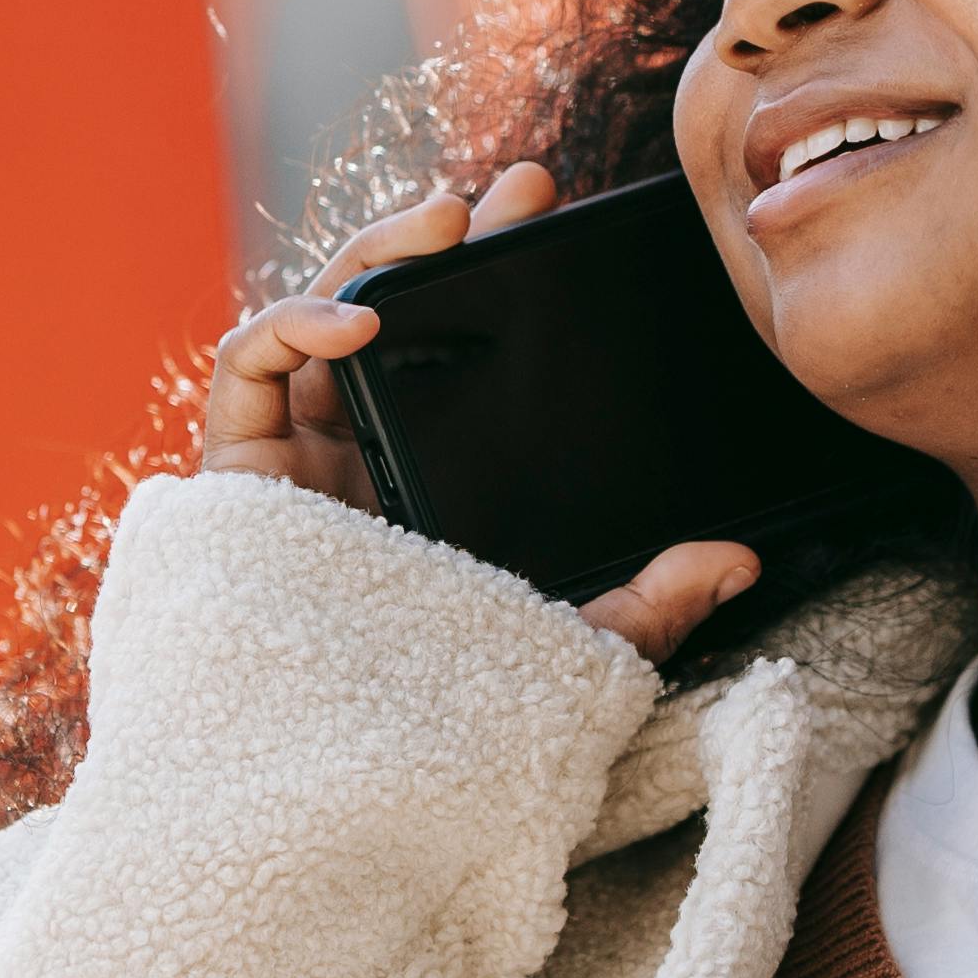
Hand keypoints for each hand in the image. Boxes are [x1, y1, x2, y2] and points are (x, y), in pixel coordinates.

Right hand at [197, 164, 757, 670]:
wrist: (340, 787)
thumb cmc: (442, 722)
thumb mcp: (568, 651)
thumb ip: (648, 608)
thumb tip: (740, 560)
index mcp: (427, 481)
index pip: (460, 355)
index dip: (495, 273)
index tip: (554, 210)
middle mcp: (356, 458)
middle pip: (391, 317)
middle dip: (443, 239)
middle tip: (517, 190)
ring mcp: (294, 461)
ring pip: (320, 319)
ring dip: (374, 254)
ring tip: (441, 219)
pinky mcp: (237, 476)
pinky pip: (247, 370)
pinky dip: (293, 322)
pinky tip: (359, 318)